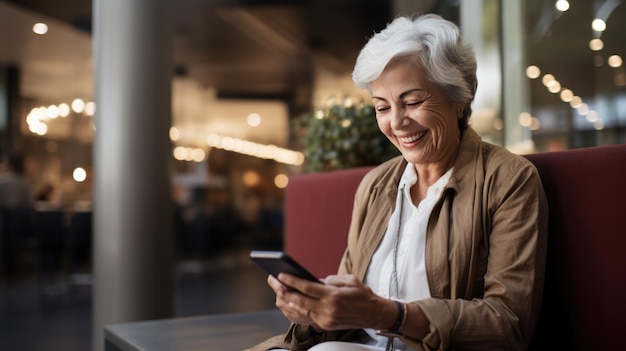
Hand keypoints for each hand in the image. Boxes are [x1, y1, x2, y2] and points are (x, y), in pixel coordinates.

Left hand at [267, 273, 393, 330]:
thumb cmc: (364, 295)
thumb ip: (331, 279)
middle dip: (284, 291)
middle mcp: (328, 309)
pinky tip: (290, 302)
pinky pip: (306, 317)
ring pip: (300, 310)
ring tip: (279, 291)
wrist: (375, 314)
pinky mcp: (325, 325)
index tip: (281, 274)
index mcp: (334, 296)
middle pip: (299, 300)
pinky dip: (296, 309)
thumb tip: (315, 281)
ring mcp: (326, 319)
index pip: (307, 287)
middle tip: (274, 282)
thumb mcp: (350, 280)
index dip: (292, 281)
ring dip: (288, 301)